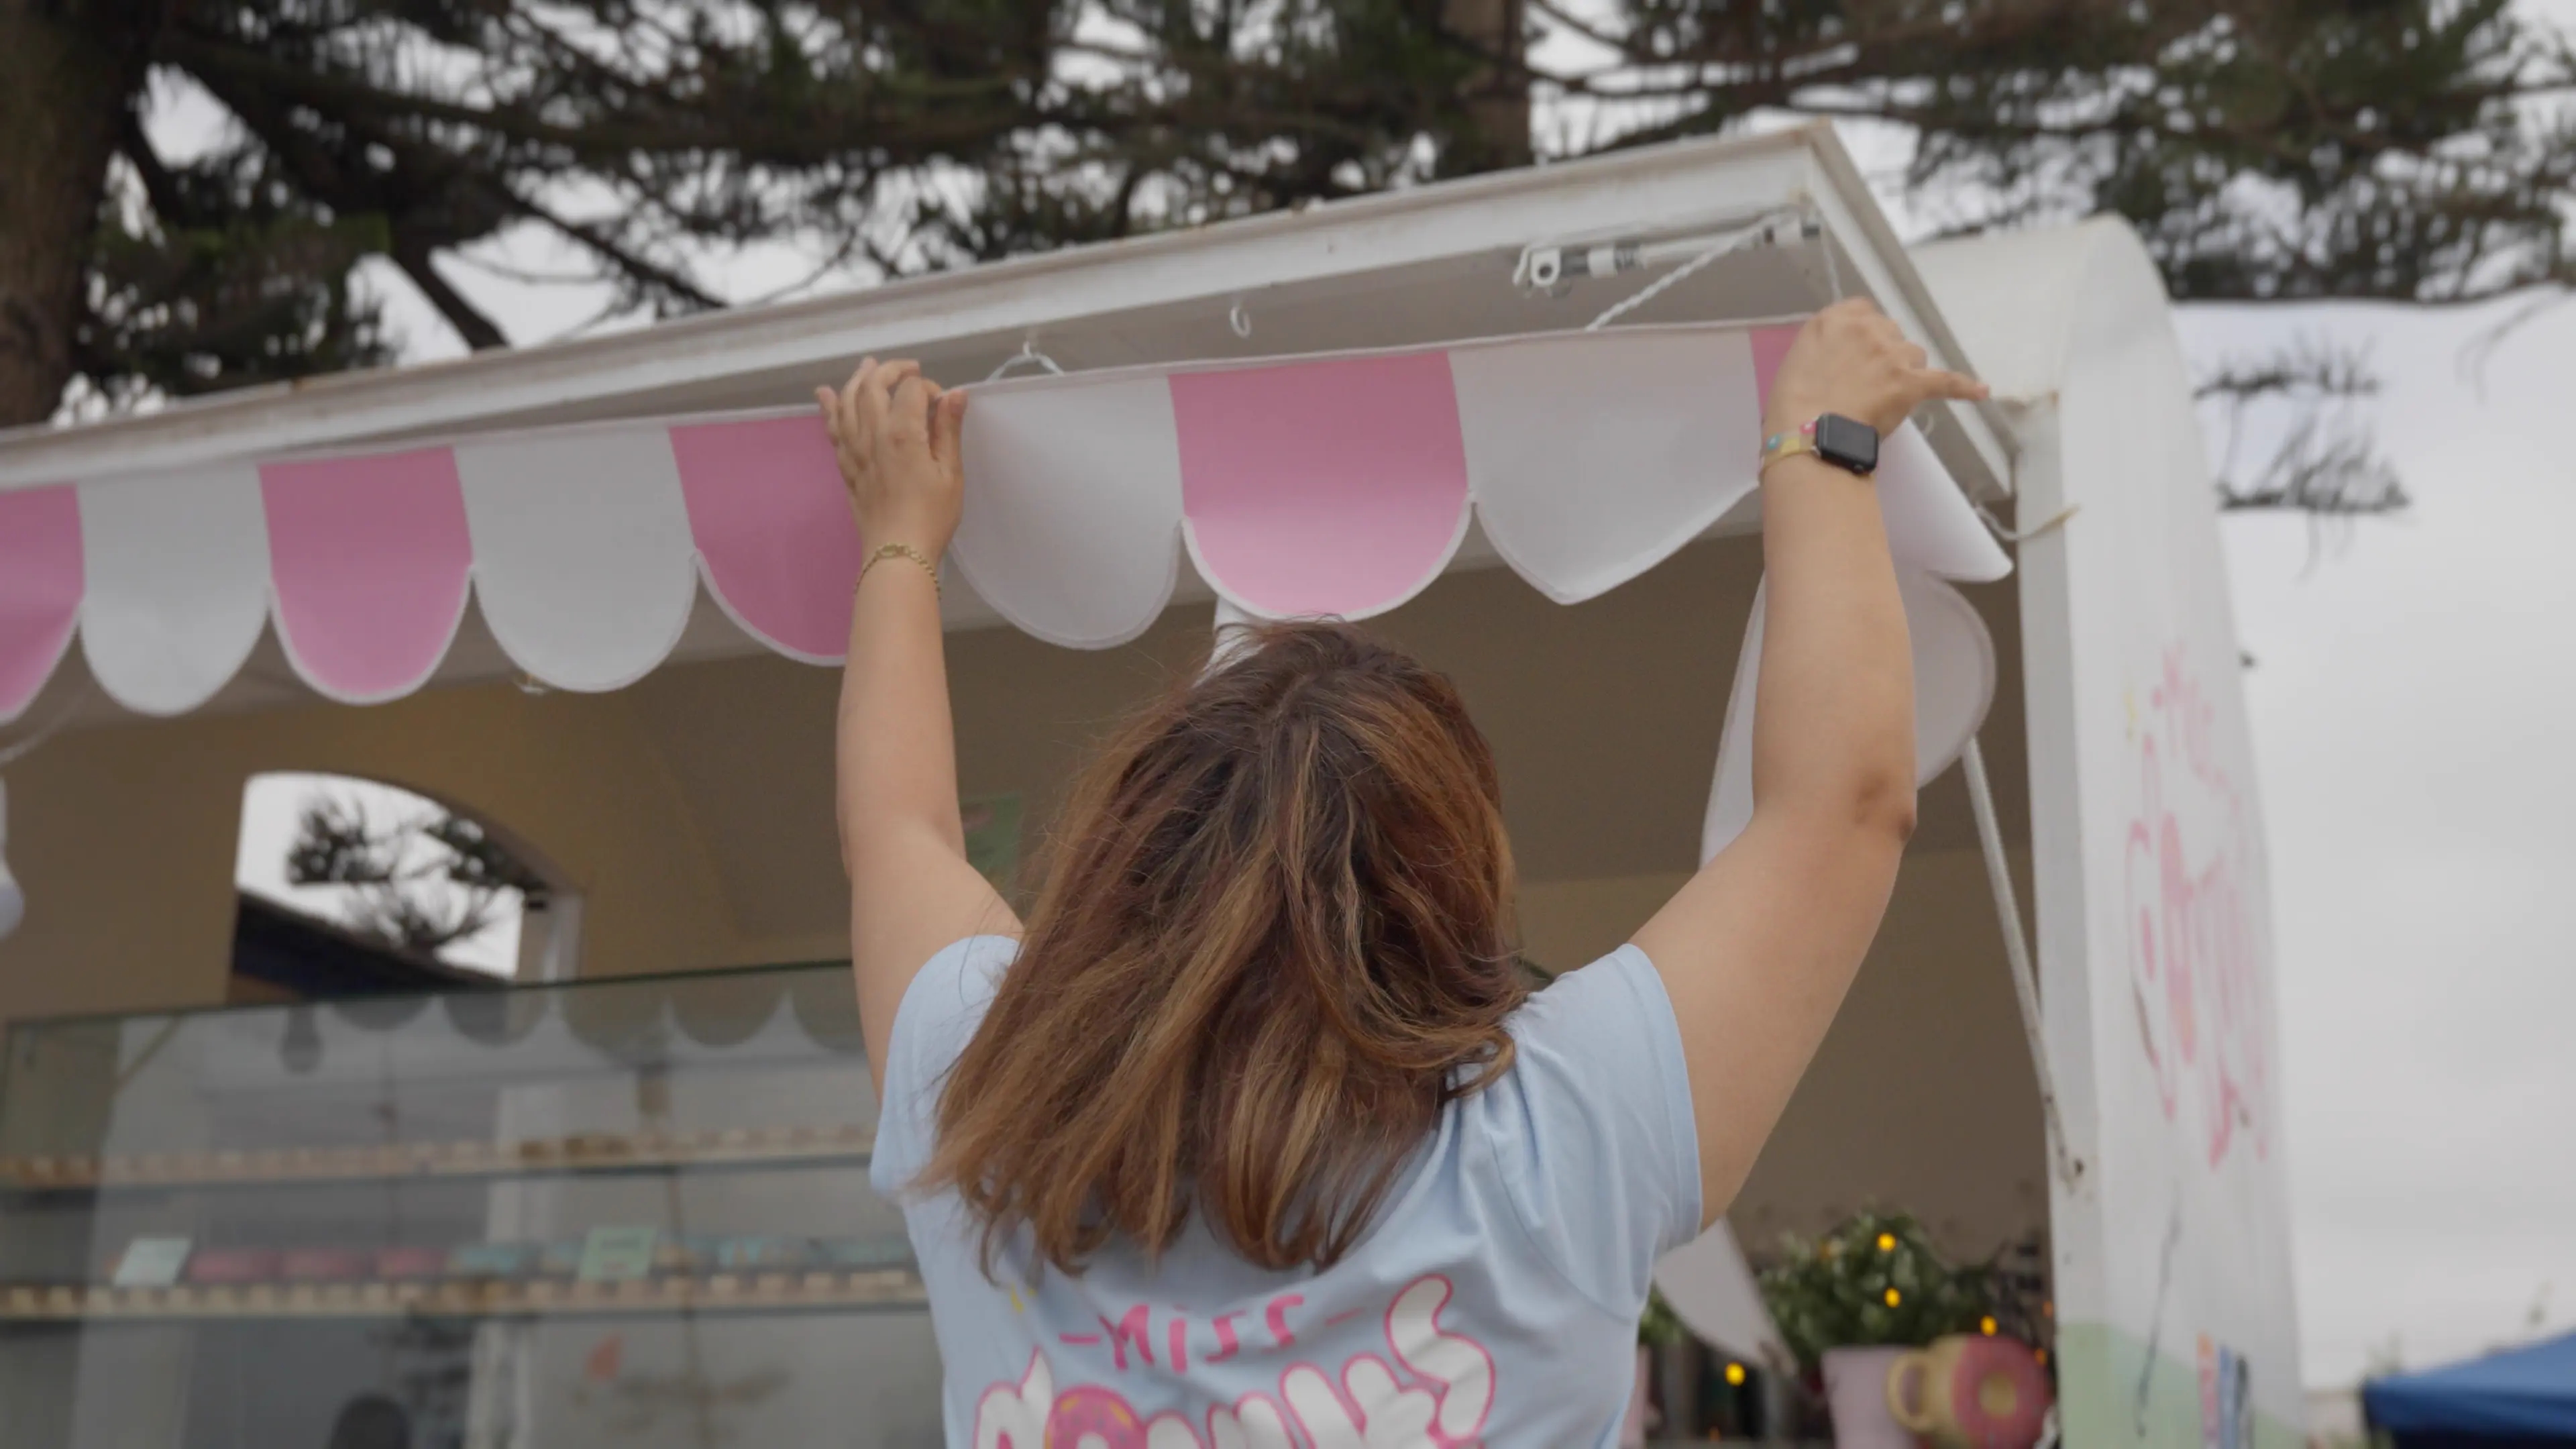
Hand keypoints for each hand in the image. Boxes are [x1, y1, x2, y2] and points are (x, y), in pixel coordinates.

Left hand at [817, 358, 968, 558]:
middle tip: (908, 368)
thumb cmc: (932, 516)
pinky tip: (825, 394)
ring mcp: (854, 449)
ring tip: (867, 366)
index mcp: (903, 434)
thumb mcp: (951, 473)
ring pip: (846, 402)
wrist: (897, 552)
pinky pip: (832, 429)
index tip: (942, 404)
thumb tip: (955, 393)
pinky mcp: (845, 465)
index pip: (911, 390)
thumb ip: (949, 430)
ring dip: (856, 379)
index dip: (928, 388)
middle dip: (889, 370)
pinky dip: (829, 408)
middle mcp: (873, 435)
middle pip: (872, 386)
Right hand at [1762, 298, 1986, 440]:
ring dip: (1905, 374)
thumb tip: (1841, 359)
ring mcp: (1891, 354)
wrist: (1805, 433)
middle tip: (1867, 385)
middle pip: (1891, 334)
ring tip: (1885, 401)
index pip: (1864, 312)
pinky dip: (1964, 388)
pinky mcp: (1911, 382)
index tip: (1860, 354)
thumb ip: (1824, 348)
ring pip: (1914, 357)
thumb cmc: (1791, 406)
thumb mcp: (1798, 360)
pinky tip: (1980, 392)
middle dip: (1885, 355)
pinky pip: (1946, 382)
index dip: (1865, 335)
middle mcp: (1866, 328)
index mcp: (1834, 319)